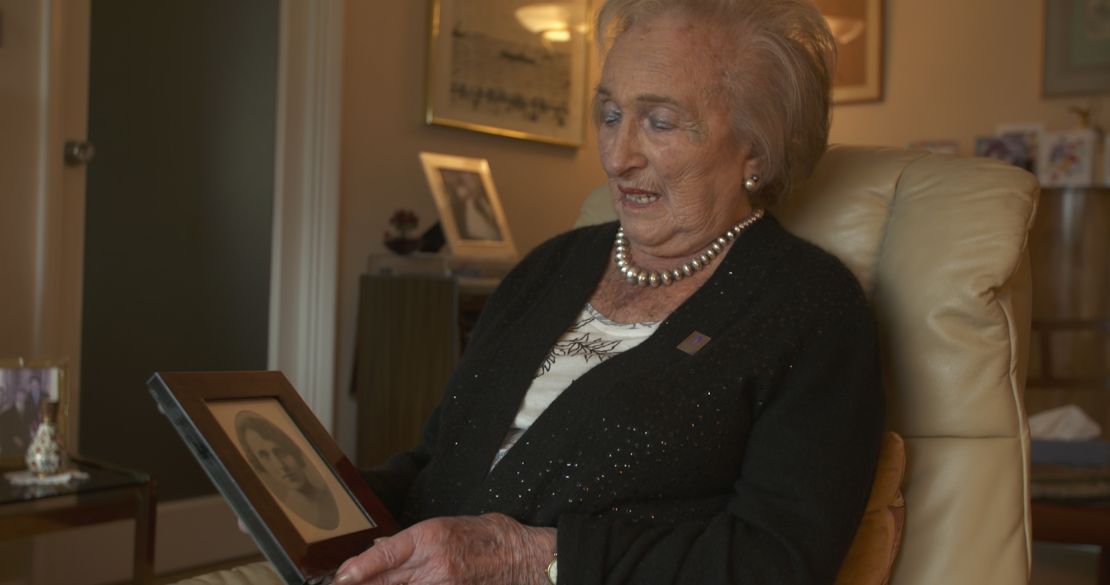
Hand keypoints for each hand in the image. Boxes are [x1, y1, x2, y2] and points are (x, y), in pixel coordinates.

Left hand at [334, 513, 555, 584]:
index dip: (358, 568)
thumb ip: (412, 541)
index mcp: (431, 536)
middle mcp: (434, 563)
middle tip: (346, 583)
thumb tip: (381, 548)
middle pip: (386, 580)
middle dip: (363, 583)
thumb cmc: (491, 537)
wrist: (526, 557)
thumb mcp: (448, 526)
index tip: (341, 577)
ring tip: (368, 584)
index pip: (384, 554)